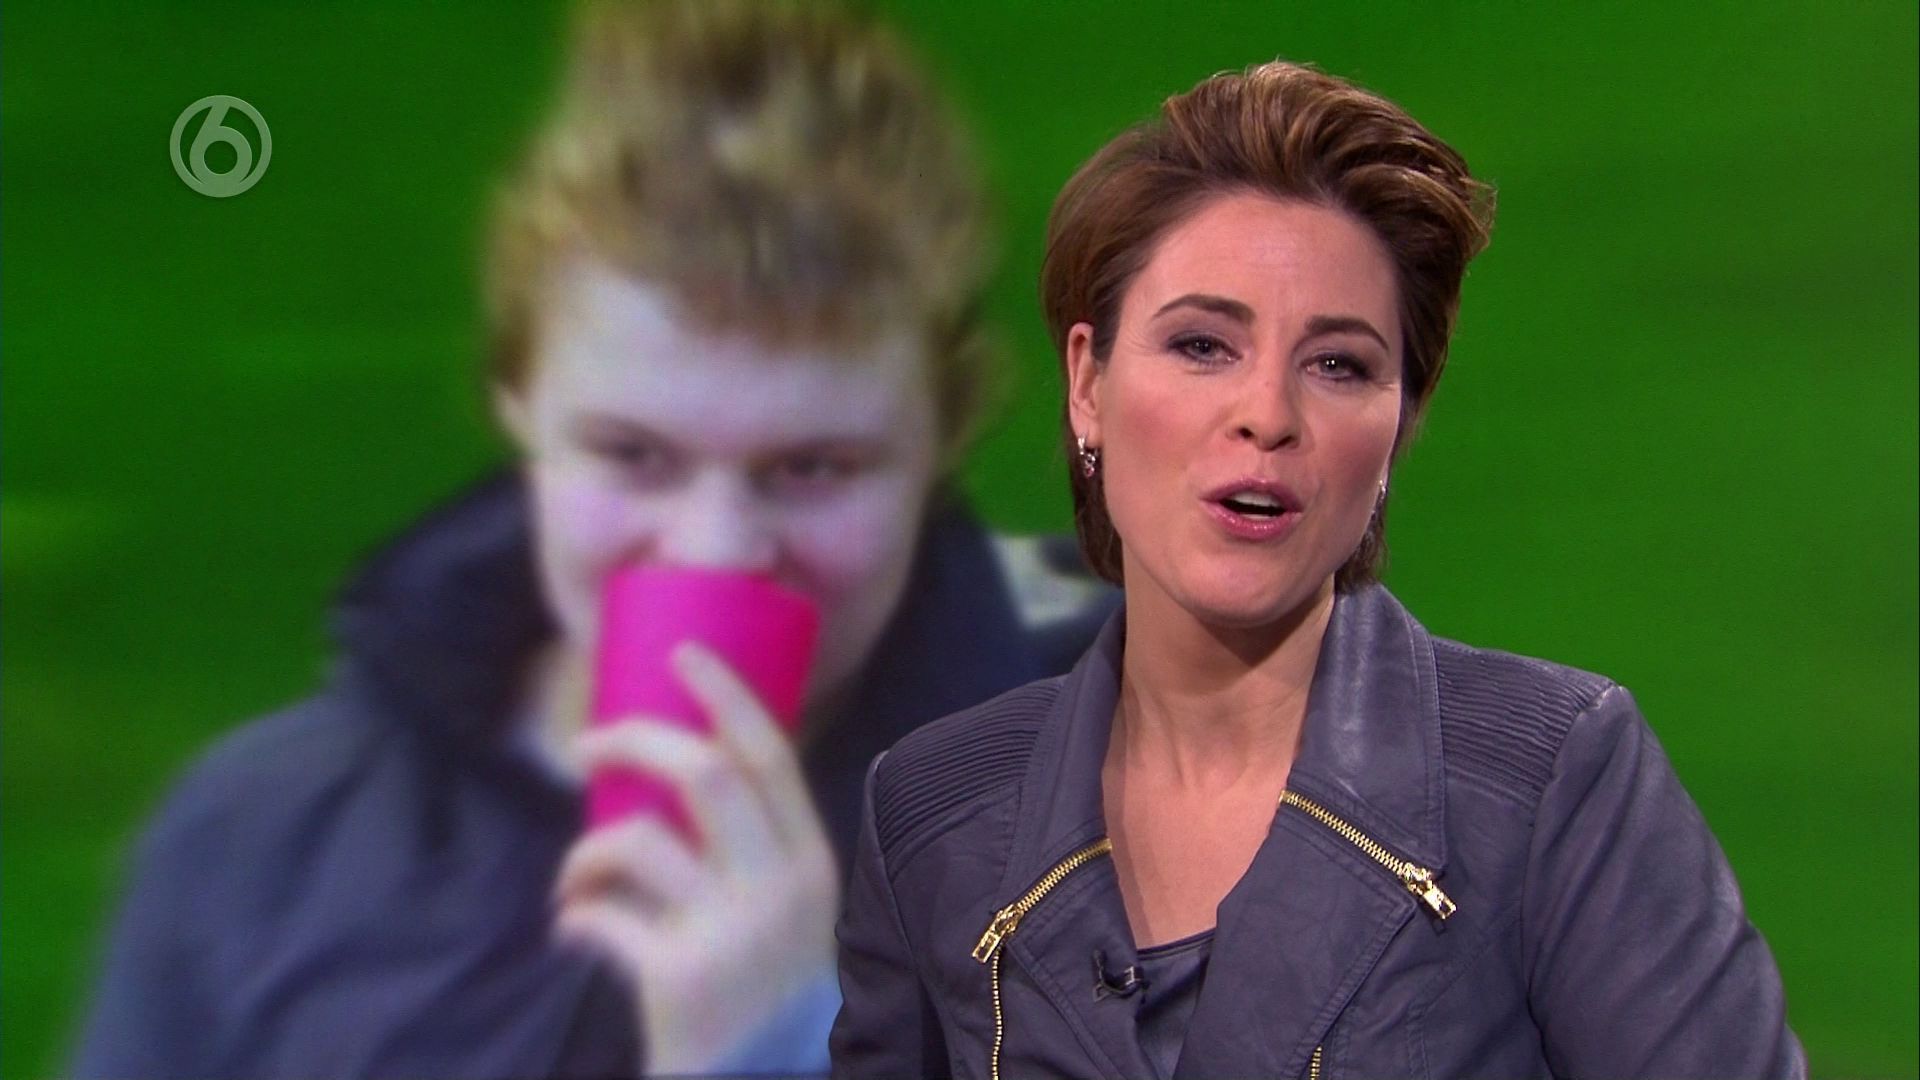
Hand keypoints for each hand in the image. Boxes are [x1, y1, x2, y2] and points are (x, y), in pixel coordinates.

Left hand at [553, 642, 839, 1074]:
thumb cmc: (762, 992)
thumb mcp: (785, 912)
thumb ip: (753, 850)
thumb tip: (673, 772)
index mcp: (811, 862)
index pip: (771, 754)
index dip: (725, 695)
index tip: (682, 654)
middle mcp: (780, 888)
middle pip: (705, 774)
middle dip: (636, 743)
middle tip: (586, 747)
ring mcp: (732, 932)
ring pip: (637, 840)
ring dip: (586, 852)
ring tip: (576, 880)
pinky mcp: (680, 977)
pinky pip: (603, 917)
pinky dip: (576, 914)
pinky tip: (575, 929)